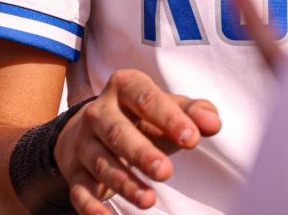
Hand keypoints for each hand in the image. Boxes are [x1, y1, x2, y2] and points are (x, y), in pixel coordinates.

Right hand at [53, 70, 220, 212]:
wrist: (93, 128)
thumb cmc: (141, 117)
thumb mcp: (166, 107)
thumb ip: (193, 111)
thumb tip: (213, 123)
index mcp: (124, 85)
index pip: (146, 98)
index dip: (169, 118)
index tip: (192, 139)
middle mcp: (98, 111)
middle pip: (117, 132)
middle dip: (141, 153)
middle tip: (166, 172)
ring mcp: (83, 142)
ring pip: (102, 163)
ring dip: (124, 183)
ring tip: (149, 201)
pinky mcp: (74, 171)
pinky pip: (80, 191)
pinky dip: (92, 207)